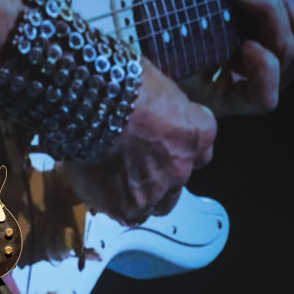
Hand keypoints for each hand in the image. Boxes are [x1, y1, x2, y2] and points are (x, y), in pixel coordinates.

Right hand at [60, 59, 216, 224]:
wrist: (94, 104)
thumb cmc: (123, 81)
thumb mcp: (155, 81)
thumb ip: (160, 101)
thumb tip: (146, 97)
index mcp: (198, 132)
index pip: (201, 152)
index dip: (178, 150)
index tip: (164, 145)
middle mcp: (183, 166)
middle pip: (175, 186)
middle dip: (157, 180)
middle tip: (130, 166)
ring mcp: (155, 190)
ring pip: (149, 206)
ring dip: (133, 196)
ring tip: (108, 182)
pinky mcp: (126, 206)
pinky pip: (120, 212)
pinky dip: (108, 202)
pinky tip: (92, 186)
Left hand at [165, 0, 293, 116]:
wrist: (125, 16)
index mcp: (259, 31)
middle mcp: (252, 60)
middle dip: (287, 6)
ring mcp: (237, 83)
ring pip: (289, 63)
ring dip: (277, 23)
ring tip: (242, 0)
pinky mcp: (217, 103)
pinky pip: (264, 99)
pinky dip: (266, 69)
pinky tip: (246, 47)